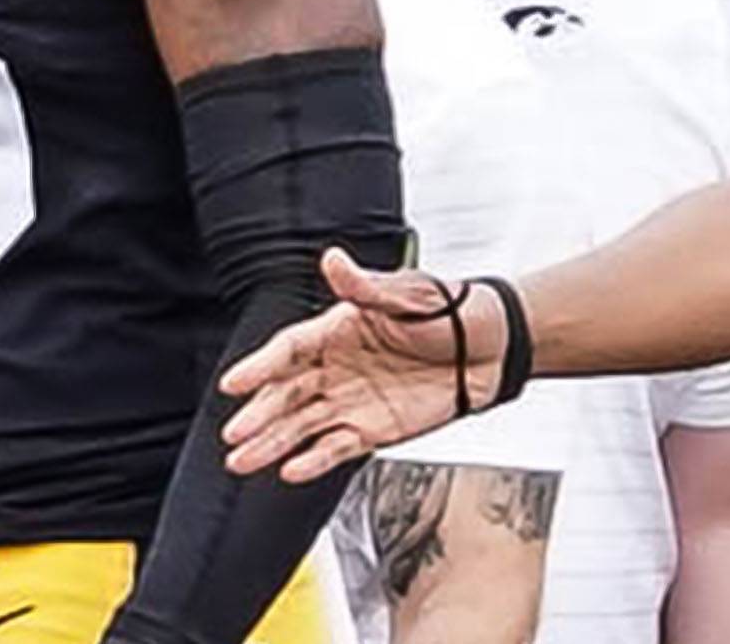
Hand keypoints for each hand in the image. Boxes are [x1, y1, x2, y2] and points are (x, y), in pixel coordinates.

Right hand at [219, 249, 507, 482]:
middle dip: (260, 414)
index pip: (290, 348)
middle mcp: (337, 367)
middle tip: (234, 433)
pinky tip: (292, 470)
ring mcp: (352, 401)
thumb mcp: (411, 294)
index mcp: (339, 329)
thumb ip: (367, 287)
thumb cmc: (453, 311)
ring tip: (243, 461)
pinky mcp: (373, 429)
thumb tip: (333, 260)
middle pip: (288, 393)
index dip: (261, 365)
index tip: (234, 382)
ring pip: (303, 425)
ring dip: (273, 443)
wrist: (496, 347)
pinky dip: (315, 460)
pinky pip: (338, 447)